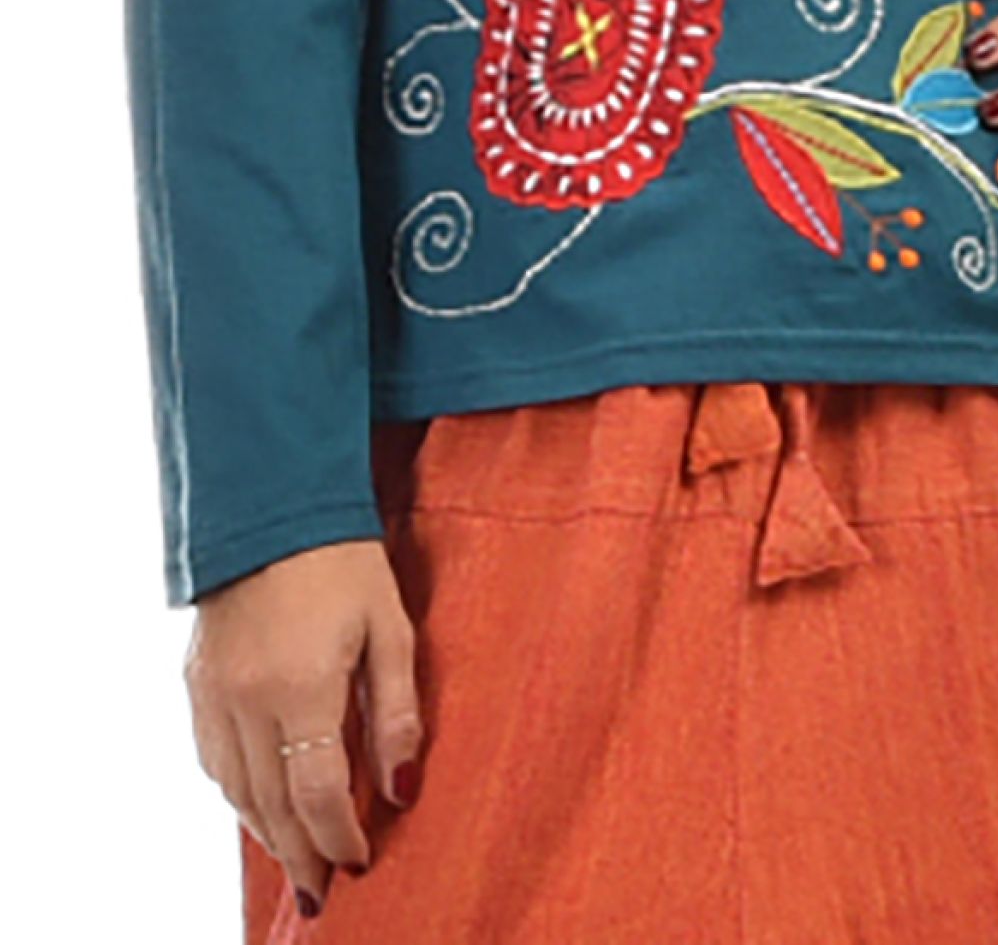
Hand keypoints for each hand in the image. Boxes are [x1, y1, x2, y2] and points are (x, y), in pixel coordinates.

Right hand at [183, 538, 422, 918]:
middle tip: (326, 891)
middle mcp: (247, 700)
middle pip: (273, 805)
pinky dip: (239, 794)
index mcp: (300, 686)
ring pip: (236, 791)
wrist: (270, 503)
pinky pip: (213, 760)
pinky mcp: (196, 682)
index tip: (363, 859)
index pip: (318, 794)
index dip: (341, 836)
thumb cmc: (343, 559)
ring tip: (299, 860)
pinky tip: (261, 805)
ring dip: (268, 833)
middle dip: (303, 854)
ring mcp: (213, 694)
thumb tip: (402, 787)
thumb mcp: (389, 625)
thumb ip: (396, 710)